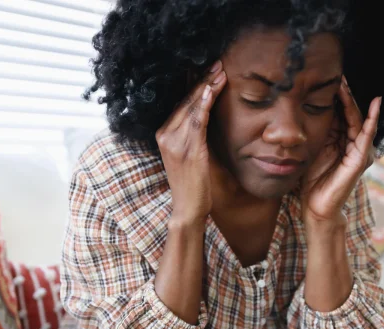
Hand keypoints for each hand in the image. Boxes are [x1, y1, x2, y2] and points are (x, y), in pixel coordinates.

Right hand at [155, 60, 226, 225]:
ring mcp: (175, 143)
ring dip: (207, 87)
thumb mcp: (187, 154)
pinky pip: (197, 122)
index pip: (180, 104)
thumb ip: (191, 135)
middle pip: (185, 101)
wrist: (188, 209)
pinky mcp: (188, 150)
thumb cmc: (192, 183)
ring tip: (220, 72)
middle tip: (218, 63)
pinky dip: (204, 104)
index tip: (209, 70)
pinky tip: (212, 90)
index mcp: (163, 134)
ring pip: (191, 107)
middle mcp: (165, 136)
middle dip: (202, 80)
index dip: (195, 85)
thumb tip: (205, 116)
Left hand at [301, 75, 380, 227]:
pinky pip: (366, 137)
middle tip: (340, 74)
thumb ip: (314, 131)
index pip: (340, 113)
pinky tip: (374, 105)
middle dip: (345, 94)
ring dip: (353, 102)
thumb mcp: (310, 148)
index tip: (329, 77)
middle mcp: (352, 143)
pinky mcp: (359, 160)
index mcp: (339, 139)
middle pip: (350, 113)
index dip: (336, 96)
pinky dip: (371, 120)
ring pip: (358, 121)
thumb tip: (302, 108)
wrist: (315, 206)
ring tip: (347, 84)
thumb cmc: (311, 180)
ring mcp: (358, 151)